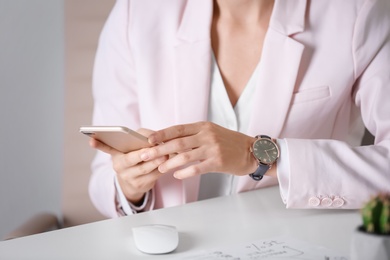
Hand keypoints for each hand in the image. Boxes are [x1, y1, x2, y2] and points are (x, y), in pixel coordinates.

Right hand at [89, 128, 167, 203]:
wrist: (135, 181)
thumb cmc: (136, 156)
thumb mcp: (133, 146)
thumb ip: (141, 136)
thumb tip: (152, 136)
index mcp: (116, 155)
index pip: (107, 148)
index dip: (99, 144)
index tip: (92, 139)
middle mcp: (120, 167)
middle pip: (130, 159)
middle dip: (140, 154)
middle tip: (149, 149)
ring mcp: (130, 178)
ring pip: (144, 169)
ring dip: (155, 161)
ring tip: (165, 155)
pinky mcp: (142, 185)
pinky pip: (153, 176)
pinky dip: (161, 168)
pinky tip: (167, 162)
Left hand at [139, 122, 257, 178]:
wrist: (251, 151)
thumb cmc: (229, 142)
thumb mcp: (211, 132)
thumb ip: (193, 135)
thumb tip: (170, 141)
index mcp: (203, 126)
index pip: (178, 129)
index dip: (161, 134)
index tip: (148, 139)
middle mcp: (206, 135)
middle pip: (177, 143)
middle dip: (158, 149)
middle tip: (144, 155)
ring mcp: (212, 149)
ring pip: (184, 156)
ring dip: (169, 163)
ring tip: (160, 168)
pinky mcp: (218, 162)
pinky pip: (196, 168)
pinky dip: (184, 172)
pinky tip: (177, 175)